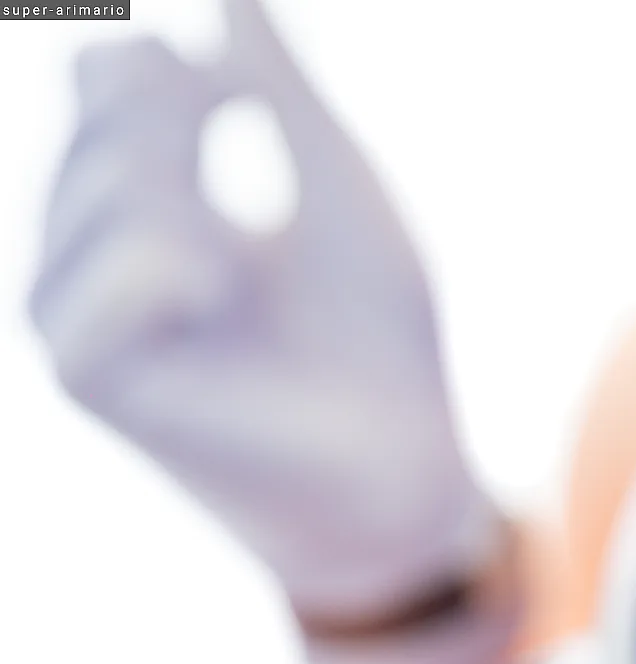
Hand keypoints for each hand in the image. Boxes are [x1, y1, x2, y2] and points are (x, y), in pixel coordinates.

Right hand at [29, 0, 497, 624]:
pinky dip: (202, 267)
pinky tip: (221, 311)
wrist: (406, 459)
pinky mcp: (83, 368)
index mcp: (128, 198)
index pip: (109, 68)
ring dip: (223, 214)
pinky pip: (136, 249)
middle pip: (114, 98)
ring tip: (246, 294)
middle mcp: (76, 247)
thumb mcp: (333, 177)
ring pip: (127, 169)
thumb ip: (275, 80)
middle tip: (262, 243)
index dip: (200, 73)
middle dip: (217, 142)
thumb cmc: (378, 336)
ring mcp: (66, 309)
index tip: (251, 117)